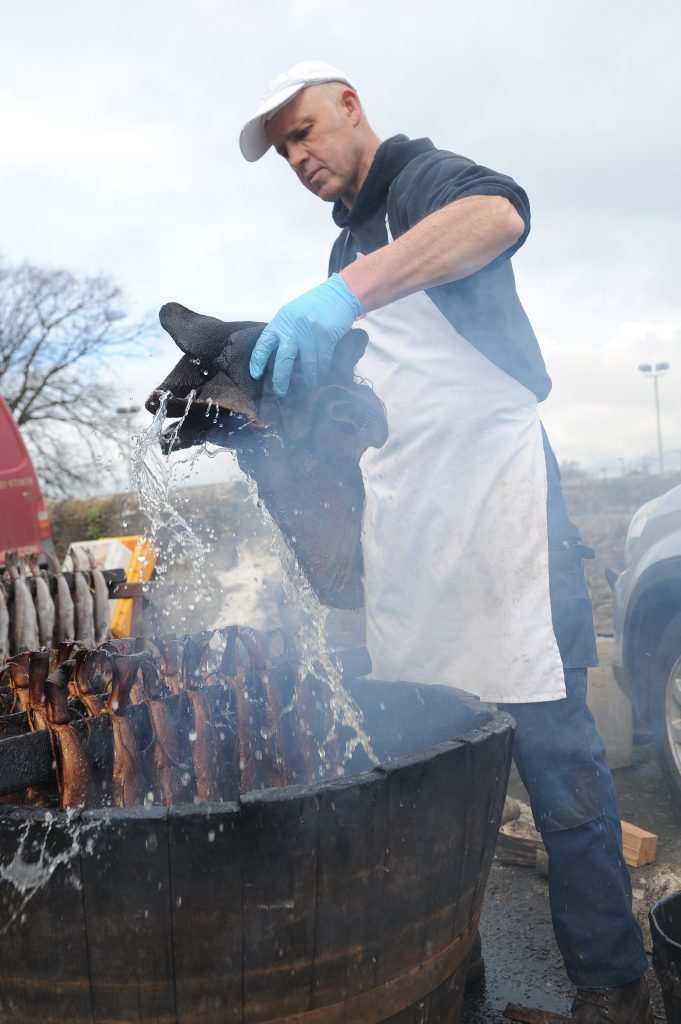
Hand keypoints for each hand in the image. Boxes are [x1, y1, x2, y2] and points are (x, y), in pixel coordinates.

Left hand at [249, 274, 362, 395]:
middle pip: (283, 359)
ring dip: (309, 379)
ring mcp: (310, 332)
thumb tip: (277, 358)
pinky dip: (322, 371)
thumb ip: (284, 332)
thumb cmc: (313, 306)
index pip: (264, 343)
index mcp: (280, 322)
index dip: (258, 361)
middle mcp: (292, 327)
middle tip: (280, 392)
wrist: (338, 295)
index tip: (255, 375)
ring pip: (307, 364)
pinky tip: (321, 376)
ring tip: (309, 387)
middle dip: (281, 379)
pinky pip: (323, 360)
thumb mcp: (292, 315)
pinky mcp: (326, 335)